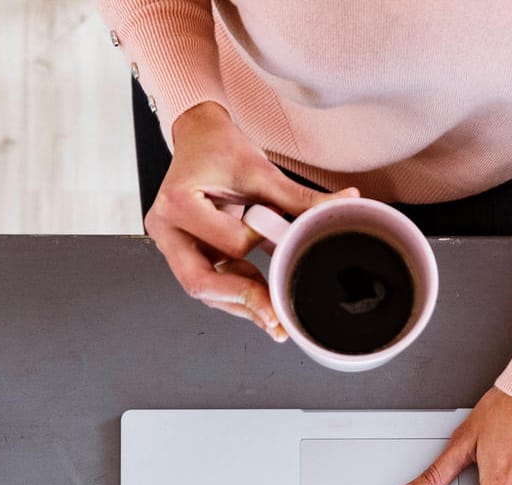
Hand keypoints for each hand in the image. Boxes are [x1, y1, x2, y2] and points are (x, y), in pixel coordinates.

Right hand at [147, 102, 357, 339]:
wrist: (199, 137)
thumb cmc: (219, 148)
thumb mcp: (261, 171)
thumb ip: (300, 197)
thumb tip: (345, 204)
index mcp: (178, 202)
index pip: (228, 244)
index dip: (258, 244)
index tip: (276, 233)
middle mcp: (166, 228)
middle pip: (200, 282)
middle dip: (242, 301)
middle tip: (276, 319)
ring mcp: (170, 244)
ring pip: (204, 289)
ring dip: (240, 302)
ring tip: (274, 313)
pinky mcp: (181, 252)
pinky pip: (208, 281)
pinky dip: (234, 290)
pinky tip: (259, 294)